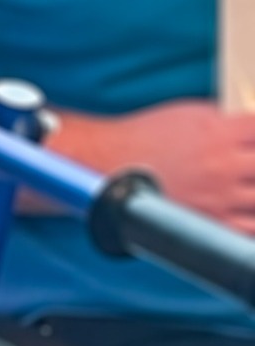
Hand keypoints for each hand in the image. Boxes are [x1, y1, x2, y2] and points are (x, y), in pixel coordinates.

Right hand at [71, 100, 254, 233]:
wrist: (106, 164)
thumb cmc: (143, 139)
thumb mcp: (190, 115)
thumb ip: (226, 121)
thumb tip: (251, 128)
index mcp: (222, 133)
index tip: (253, 140)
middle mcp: (225, 165)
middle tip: (248, 166)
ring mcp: (220, 197)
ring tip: (246, 187)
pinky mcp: (211, 222)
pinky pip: (249, 230)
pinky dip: (252, 222)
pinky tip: (245, 212)